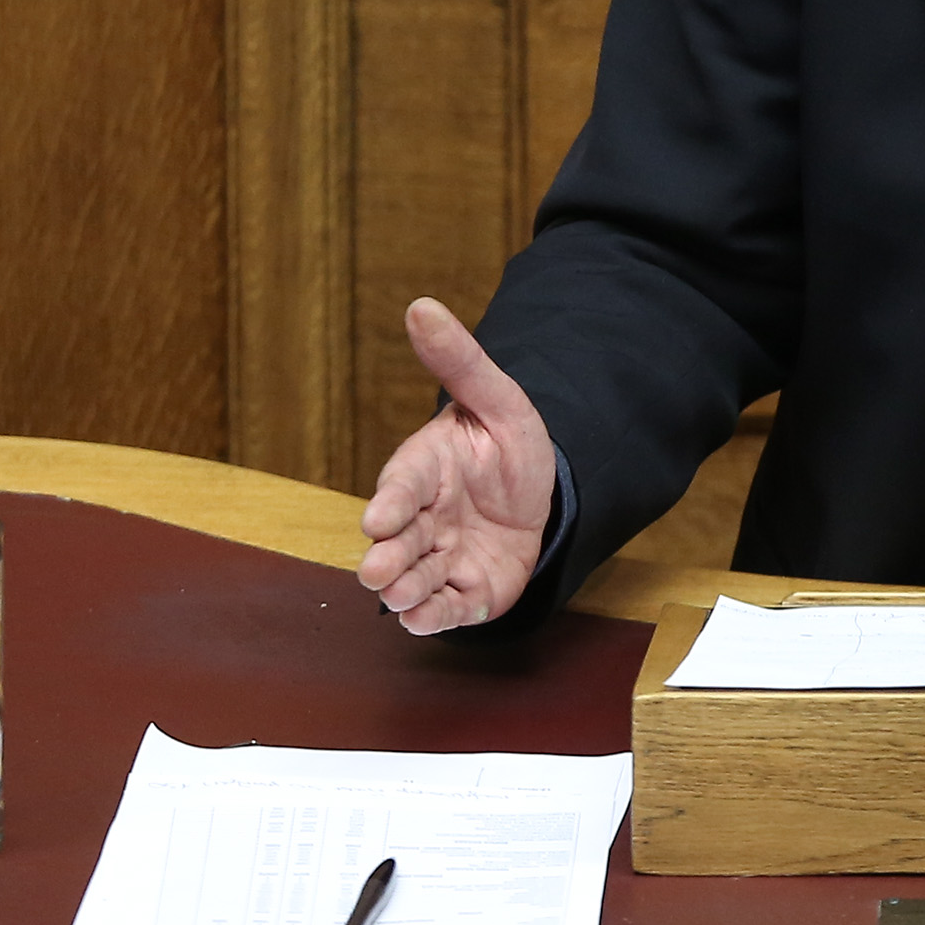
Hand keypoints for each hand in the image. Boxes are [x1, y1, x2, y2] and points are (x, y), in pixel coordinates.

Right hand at [357, 297, 555, 634]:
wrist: (545, 495)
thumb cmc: (509, 445)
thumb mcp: (498, 399)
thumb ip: (460, 360)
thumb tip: (421, 305)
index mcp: (424, 470)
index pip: (401, 486)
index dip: (391, 502)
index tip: (379, 518)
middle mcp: (423, 519)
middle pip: (397, 542)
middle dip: (388, 558)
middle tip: (380, 572)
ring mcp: (440, 557)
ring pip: (413, 581)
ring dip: (406, 591)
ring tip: (404, 596)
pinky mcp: (463, 590)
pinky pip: (445, 609)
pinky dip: (434, 617)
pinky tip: (425, 619)